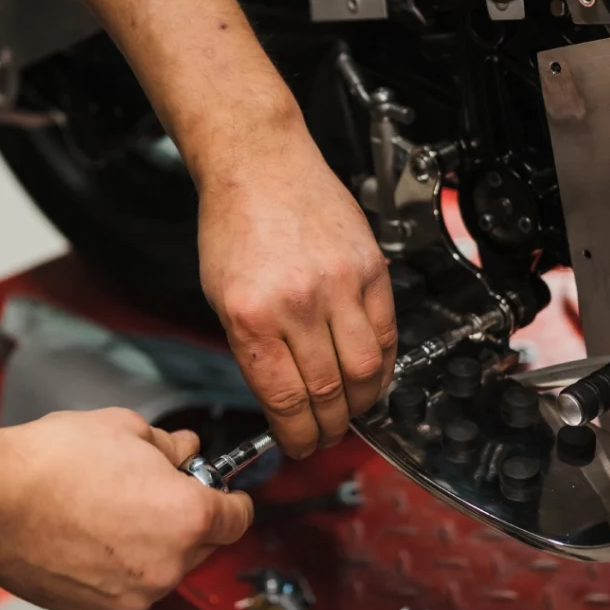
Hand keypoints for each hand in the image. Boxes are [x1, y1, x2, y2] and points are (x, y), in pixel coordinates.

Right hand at [0, 409, 252, 609]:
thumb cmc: (55, 464)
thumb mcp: (128, 429)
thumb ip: (170, 446)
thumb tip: (185, 450)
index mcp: (188, 516)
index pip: (238, 518)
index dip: (232, 500)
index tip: (224, 493)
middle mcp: (169, 564)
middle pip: (203, 544)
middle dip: (188, 518)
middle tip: (153, 490)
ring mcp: (134, 594)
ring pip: (165, 567)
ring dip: (154, 543)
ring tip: (112, 509)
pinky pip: (130, 587)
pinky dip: (122, 567)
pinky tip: (92, 535)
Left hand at [199, 134, 397, 458]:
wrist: (261, 163)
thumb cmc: (234, 224)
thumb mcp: (221, 296)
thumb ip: (253, 349)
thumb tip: (284, 398)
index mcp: (252, 316)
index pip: (284, 400)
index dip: (296, 436)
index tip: (299, 446)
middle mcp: (299, 302)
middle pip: (329, 392)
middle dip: (328, 428)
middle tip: (325, 437)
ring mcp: (340, 283)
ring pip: (366, 370)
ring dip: (361, 403)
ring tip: (352, 411)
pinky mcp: (370, 267)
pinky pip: (387, 331)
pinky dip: (383, 363)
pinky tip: (371, 373)